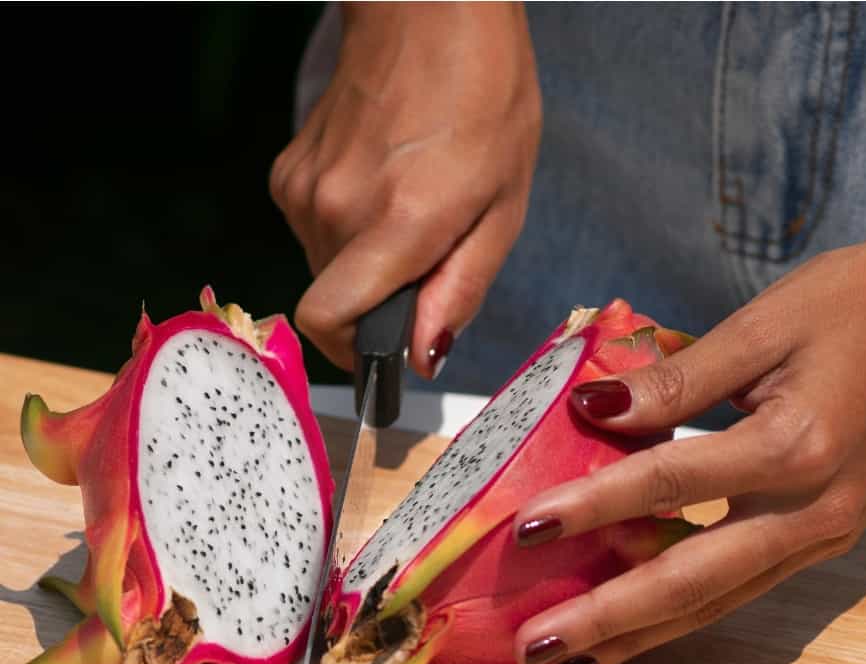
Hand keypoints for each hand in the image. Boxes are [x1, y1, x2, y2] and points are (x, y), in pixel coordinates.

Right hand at [270, 1, 540, 376]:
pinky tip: (382, 184)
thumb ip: (461, 290)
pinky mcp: (289, 173)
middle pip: (337, 303)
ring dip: (365, 263)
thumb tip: (423, 355)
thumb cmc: (484, 99)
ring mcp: (305, 189)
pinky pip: (315, 232)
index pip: (327, 322)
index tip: (387, 349)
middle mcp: (336, 210)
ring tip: (409, 206)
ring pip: (326, 269)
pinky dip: (347, 230)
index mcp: (396, 223)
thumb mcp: (503, 207)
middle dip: (379, 301)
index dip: (354, 353)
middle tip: (426, 253)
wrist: (428, 11)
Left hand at [511, 209, 865, 663]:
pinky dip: (680, 614)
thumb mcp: (765, 324)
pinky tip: (631, 629)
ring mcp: (822, 536)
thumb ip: (678, 379)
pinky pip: (739, 589)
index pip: (669, 484)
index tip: (523, 529)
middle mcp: (812, 512)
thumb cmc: (865, 302)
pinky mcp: (824, 541)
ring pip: (715, 603)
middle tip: (533, 646)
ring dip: (637, 637)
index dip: (590, 507)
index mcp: (796, 446)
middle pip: (689, 581)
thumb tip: (594, 411)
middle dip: (605, 619)